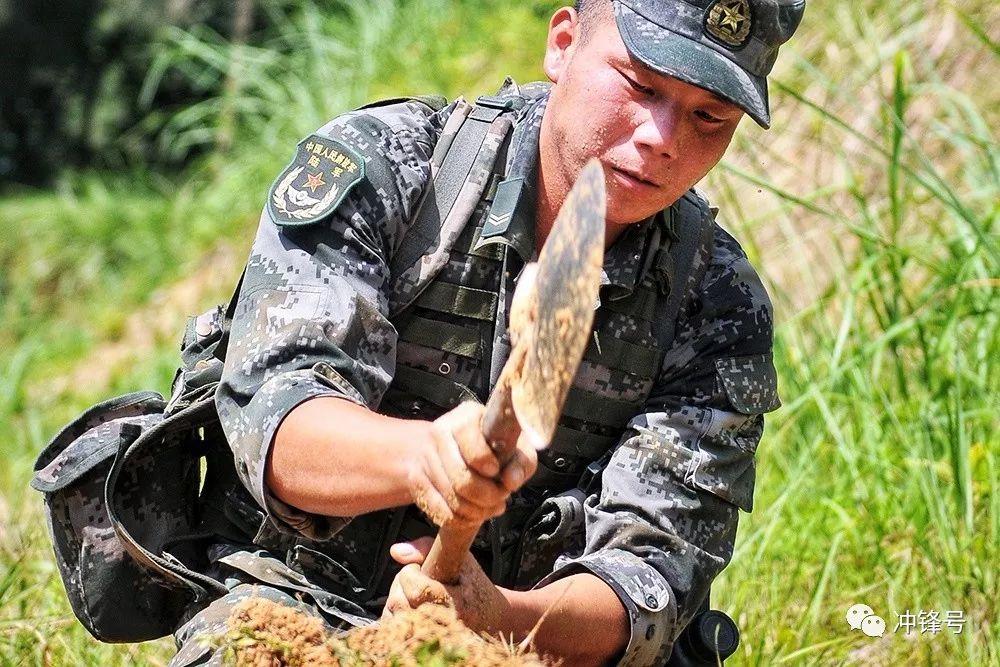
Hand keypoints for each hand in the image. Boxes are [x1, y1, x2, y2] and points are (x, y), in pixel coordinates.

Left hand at [382, 536, 511, 633]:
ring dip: (397, 599)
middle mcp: (442, 628)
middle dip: (401, 585)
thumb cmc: (473, 585)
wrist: (489, 619)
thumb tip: (396, 551)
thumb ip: (426, 548)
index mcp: (456, 606)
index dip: (411, 572)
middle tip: (418, 580)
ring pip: (392, 615)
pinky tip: (410, 607)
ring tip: (416, 595)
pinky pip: (390, 628)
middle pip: (399, 602)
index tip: (420, 568)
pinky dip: (394, 614)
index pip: (417, 590)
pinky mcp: (418, 646)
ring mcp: (428, 640)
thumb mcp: (461, 559)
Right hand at [407, 401, 536, 528]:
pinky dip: (459, 519)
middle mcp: (440, 432)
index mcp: (466, 417)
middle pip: (461, 479)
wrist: (454, 448)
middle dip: (487, 496)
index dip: (487, 464)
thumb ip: (522, 462)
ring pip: (451, 498)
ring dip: (476, 511)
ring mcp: (425, 457)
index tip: (497, 472)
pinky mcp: (416, 480)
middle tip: (499, 497)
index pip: (472, 446)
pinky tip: (472, 514)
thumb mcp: (515, 448)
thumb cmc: (492, 448)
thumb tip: (510, 481)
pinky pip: (439, 511)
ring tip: (489, 507)